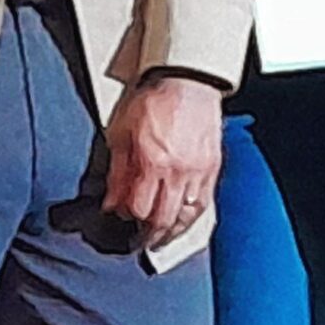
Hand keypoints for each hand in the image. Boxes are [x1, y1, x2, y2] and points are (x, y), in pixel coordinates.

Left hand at [103, 74, 225, 246]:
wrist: (187, 82)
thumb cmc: (154, 101)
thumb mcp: (122, 132)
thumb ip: (118, 172)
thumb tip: (111, 202)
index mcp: (153, 162)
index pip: (139, 209)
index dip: (127, 219)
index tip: (120, 218)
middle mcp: (178, 172)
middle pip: (163, 220)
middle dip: (149, 236)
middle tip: (140, 242)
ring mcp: (199, 172)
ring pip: (186, 217)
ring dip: (172, 233)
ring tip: (161, 238)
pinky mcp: (213, 169)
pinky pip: (204, 204)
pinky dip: (192, 218)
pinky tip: (183, 222)